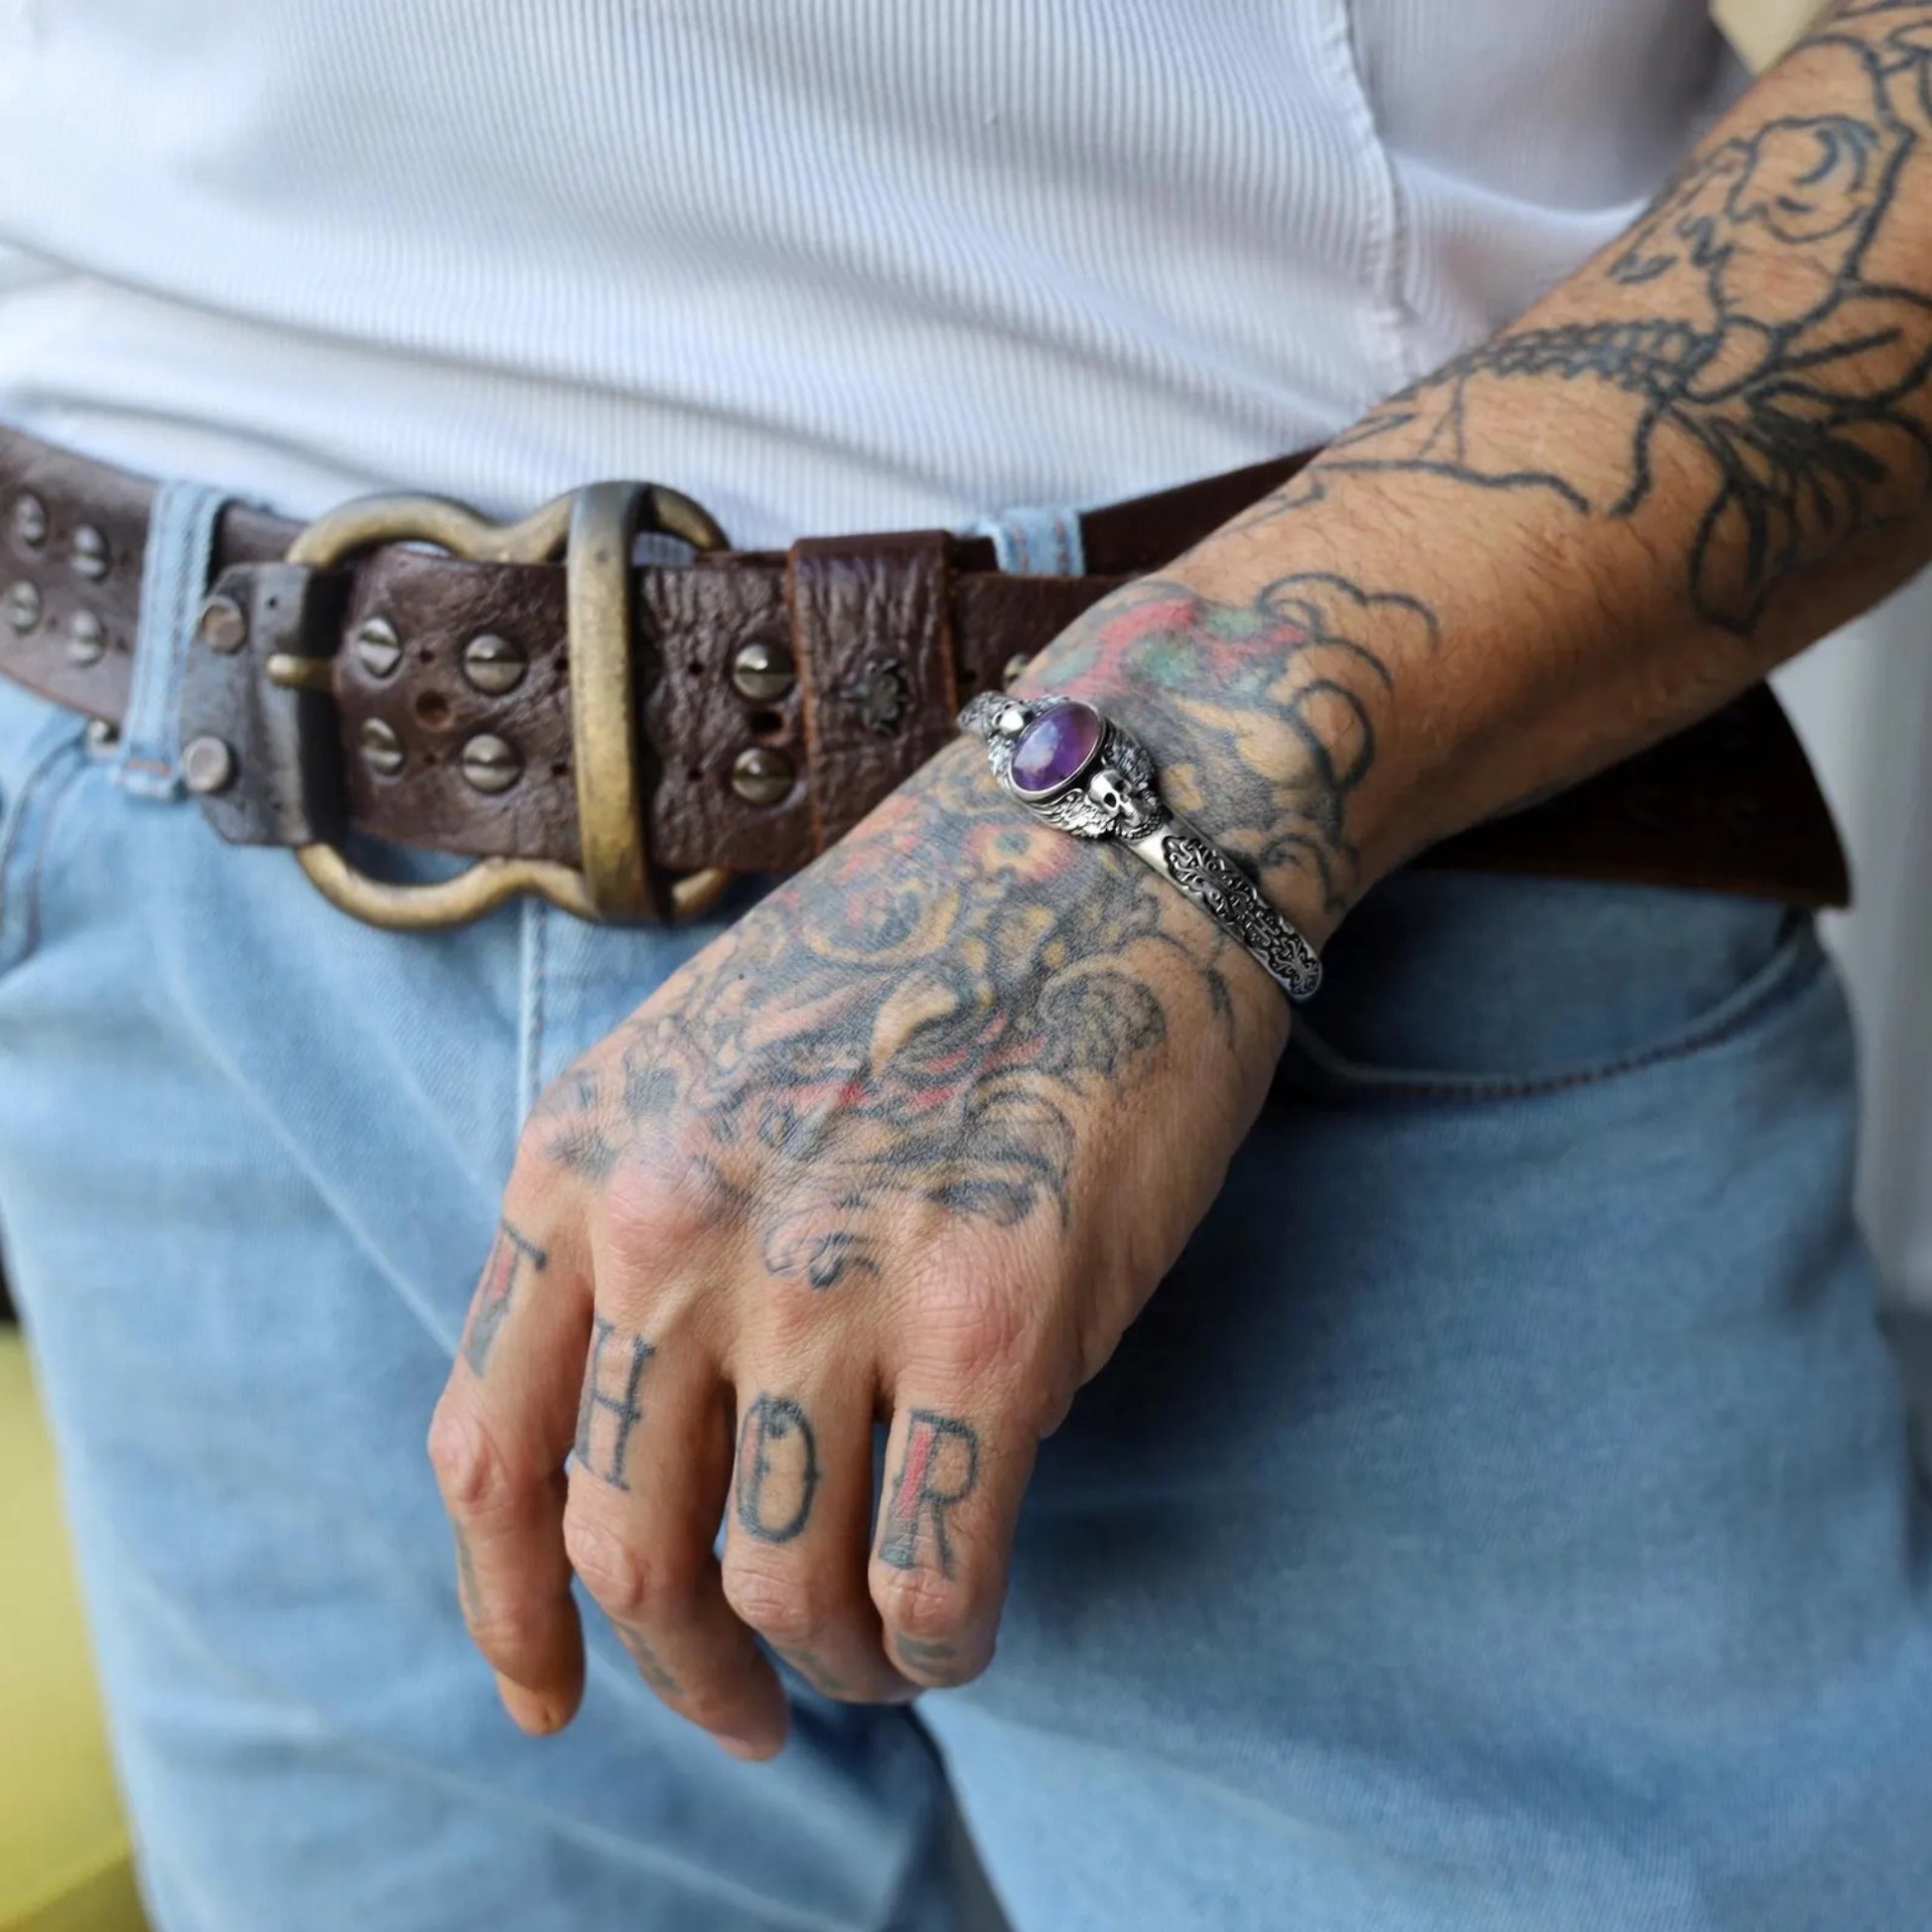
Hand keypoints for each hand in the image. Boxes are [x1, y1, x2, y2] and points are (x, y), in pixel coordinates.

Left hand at [428, 731, 1289, 1755]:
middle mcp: (676, 1231)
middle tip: (754, 1707)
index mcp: (583, 1165)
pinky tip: (960, 1625)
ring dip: (829, 1662)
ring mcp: (830, 1276)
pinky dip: (939, 1641)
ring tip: (881, 1652)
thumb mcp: (697, 1075)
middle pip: (620, 1550)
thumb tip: (665, 1456)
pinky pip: (929, 1571)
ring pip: (774, 1586)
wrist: (1092, 848)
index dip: (508, 1617)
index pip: (486, 1456)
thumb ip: (639, 1245)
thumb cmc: (914, 962)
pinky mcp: (993, 1317)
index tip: (547, 1696)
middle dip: (687, 1672)